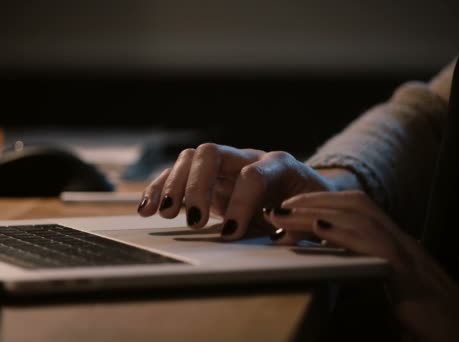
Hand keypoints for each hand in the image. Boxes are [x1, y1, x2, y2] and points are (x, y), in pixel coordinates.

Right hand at [137, 143, 345, 239]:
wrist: (301, 191)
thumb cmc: (306, 205)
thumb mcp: (312, 216)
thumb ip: (300, 227)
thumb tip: (281, 236)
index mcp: (278, 165)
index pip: (253, 175)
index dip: (240, 203)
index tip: (230, 233)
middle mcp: (246, 157)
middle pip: (211, 154)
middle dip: (196, 186)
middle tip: (192, 220)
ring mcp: (223, 165)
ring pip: (189, 159)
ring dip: (172, 185)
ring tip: (163, 214)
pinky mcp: (206, 178)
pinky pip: (177, 174)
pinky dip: (159, 189)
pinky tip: (147, 208)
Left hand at [265, 191, 458, 341]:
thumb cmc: (423, 315)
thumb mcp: (388, 286)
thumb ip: (363, 266)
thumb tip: (325, 258)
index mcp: (394, 243)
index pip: (356, 209)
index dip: (323, 201)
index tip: (291, 205)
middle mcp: (401, 241)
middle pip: (355, 204)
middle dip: (315, 200)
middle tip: (279, 206)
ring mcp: (406, 255)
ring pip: (359, 218)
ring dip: (318, 212)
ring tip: (286, 214)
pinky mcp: (406, 274)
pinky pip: (372, 244)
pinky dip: (343, 232)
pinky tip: (319, 227)